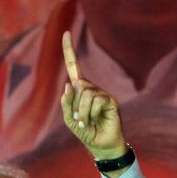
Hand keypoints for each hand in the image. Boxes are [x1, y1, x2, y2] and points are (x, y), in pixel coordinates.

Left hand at [59, 31, 126, 158]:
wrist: (100, 145)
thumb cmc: (85, 130)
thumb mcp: (69, 118)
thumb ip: (66, 102)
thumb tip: (70, 84)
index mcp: (80, 90)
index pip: (74, 67)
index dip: (69, 50)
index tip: (66, 33)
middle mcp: (92, 88)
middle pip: (77, 85)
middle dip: (74, 105)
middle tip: (80, 118)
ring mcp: (102, 93)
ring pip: (85, 94)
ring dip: (82, 112)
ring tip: (87, 121)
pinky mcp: (111, 101)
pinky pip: (95, 101)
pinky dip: (90, 113)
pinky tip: (96, 120)